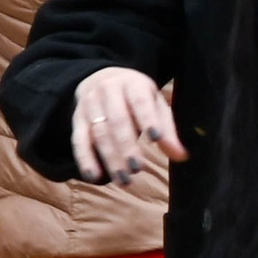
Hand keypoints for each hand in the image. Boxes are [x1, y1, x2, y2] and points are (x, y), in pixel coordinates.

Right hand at [71, 65, 183, 182]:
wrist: (101, 78)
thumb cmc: (136, 97)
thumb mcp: (155, 104)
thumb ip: (167, 130)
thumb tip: (181, 156)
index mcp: (133, 84)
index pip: (140, 102)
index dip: (147, 120)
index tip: (155, 139)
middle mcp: (107, 91)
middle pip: (117, 121)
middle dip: (126, 146)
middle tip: (137, 169)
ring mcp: (89, 104)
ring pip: (98, 133)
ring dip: (110, 158)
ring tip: (123, 179)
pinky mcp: (76, 118)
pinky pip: (78, 140)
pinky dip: (85, 159)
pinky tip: (93, 176)